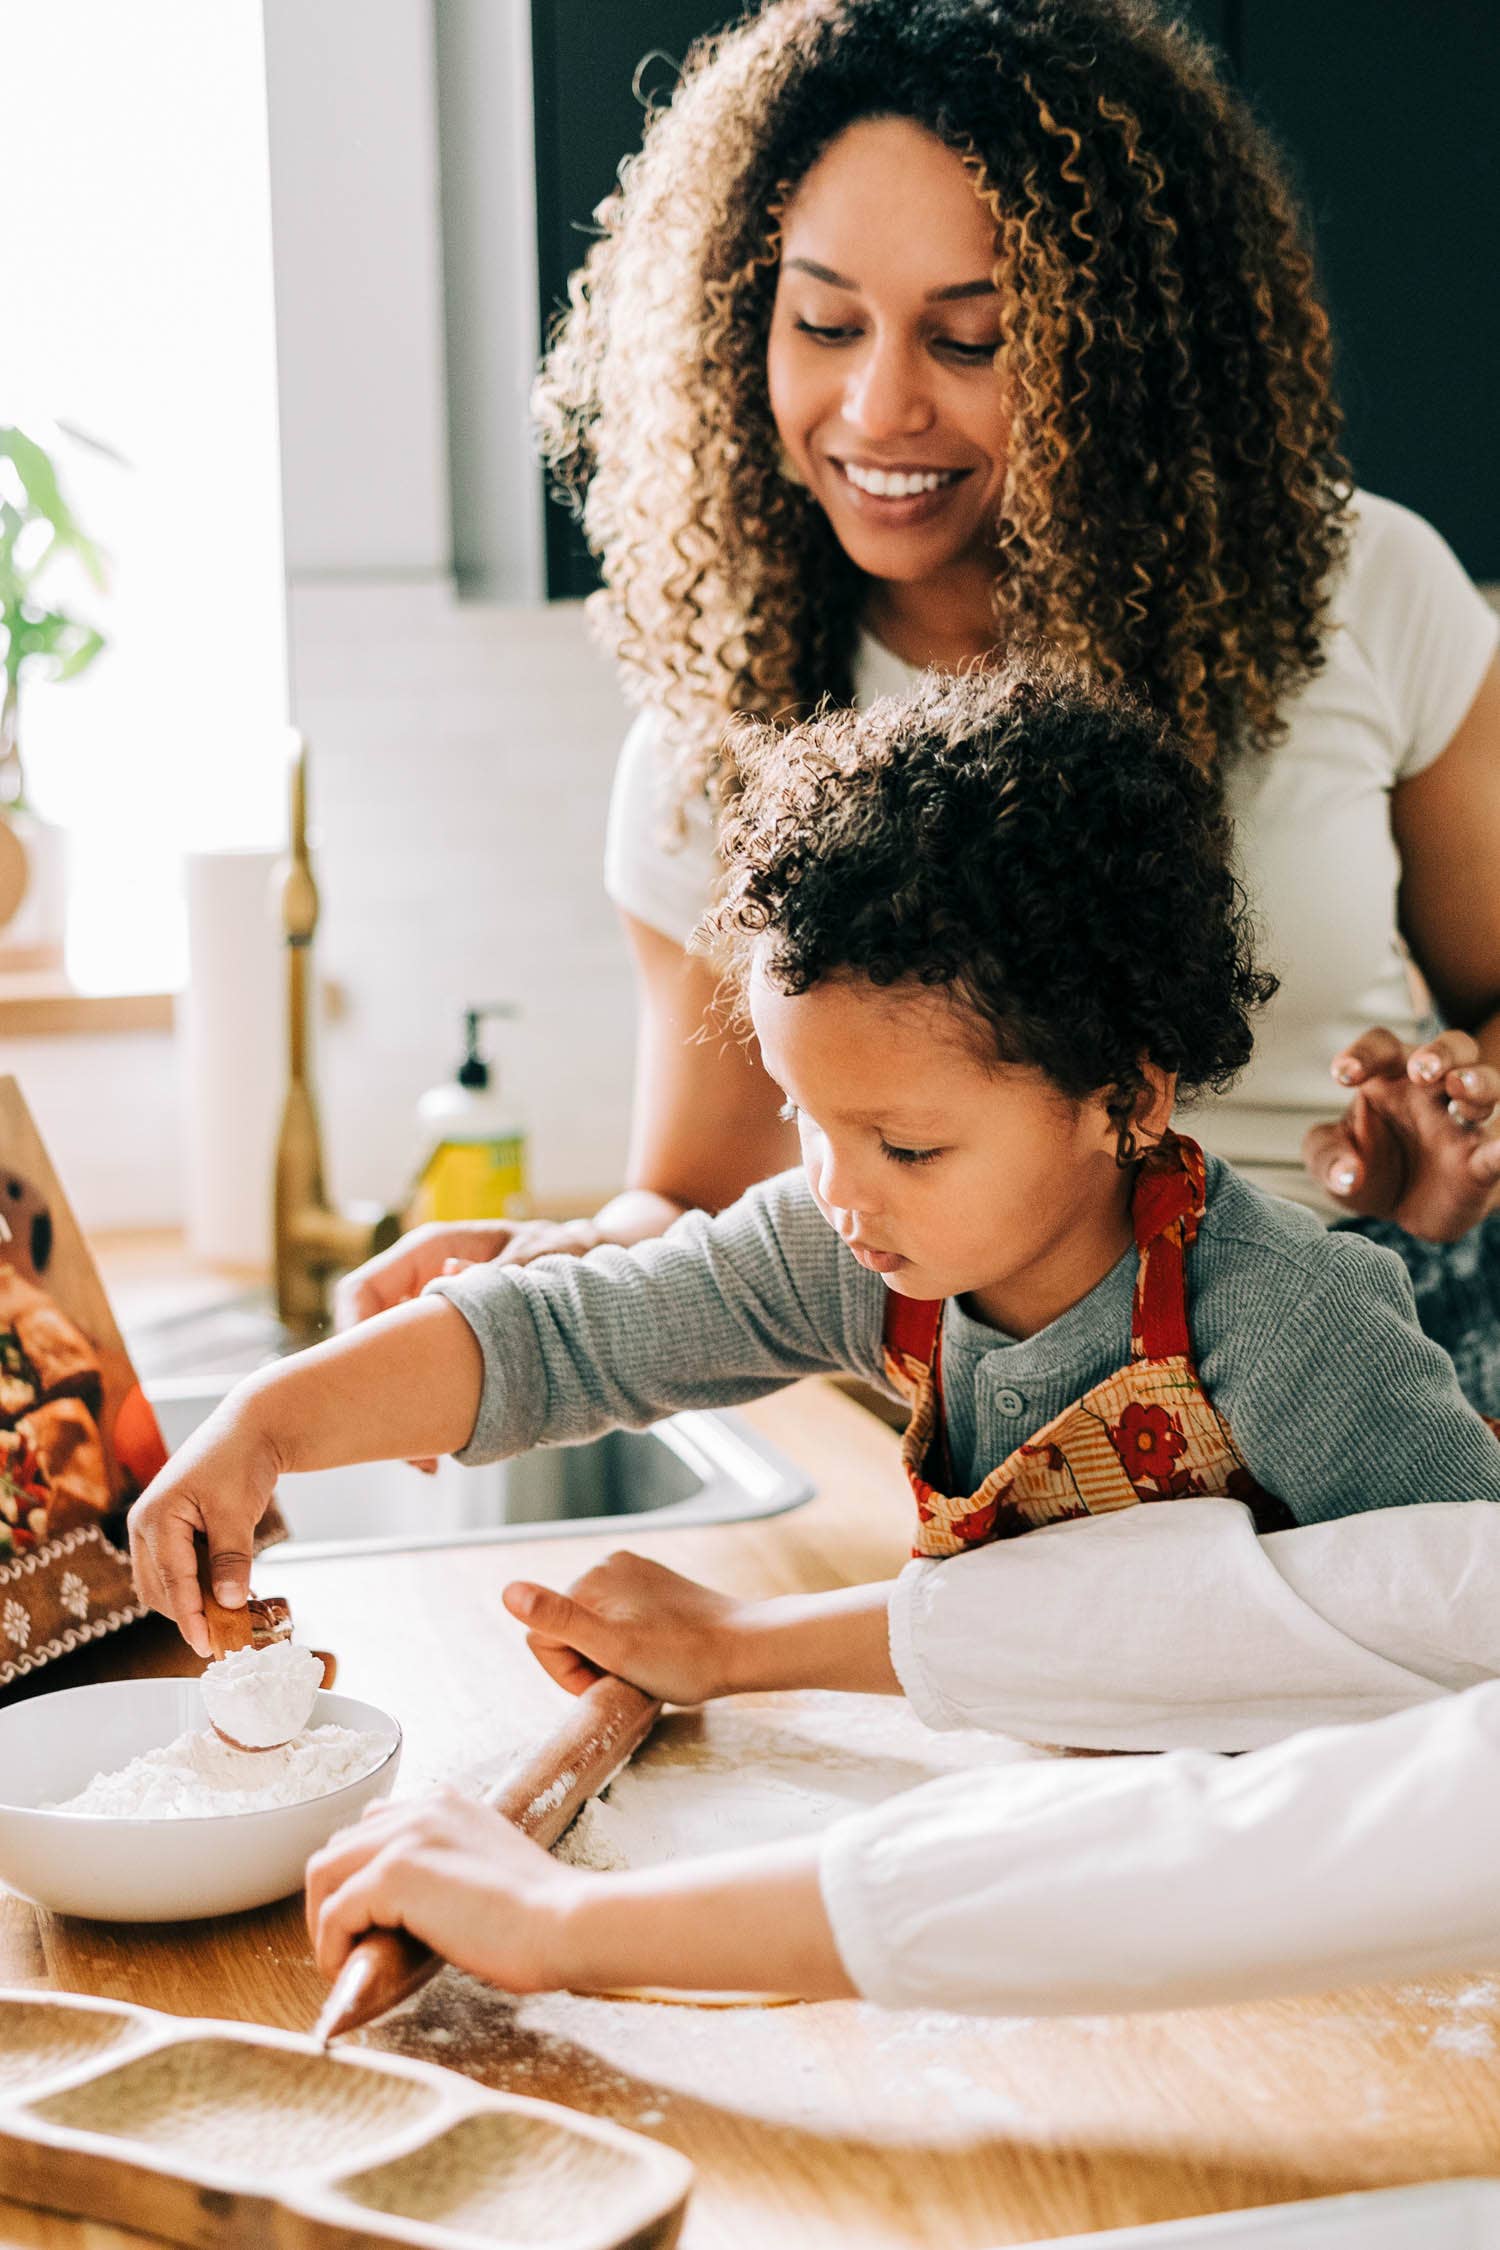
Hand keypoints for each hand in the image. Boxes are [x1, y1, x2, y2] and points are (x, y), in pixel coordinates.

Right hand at [127, 1390, 280, 1657]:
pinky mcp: (170, 1532)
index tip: (207, 1646)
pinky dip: (198, 1586)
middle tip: (227, 1636)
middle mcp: (146, 1526)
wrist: (249, 1429)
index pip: (171, 1581)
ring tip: (231, 1617)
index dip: (190, 1618)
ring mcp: (155, 1529)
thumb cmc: (239, 1460)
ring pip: (164, 1584)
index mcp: (155, 1517)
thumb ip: (232, 1558)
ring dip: (193, 1602)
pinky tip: (226, 1593)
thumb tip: (229, 1603)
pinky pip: (177, 1570)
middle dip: (189, 1615)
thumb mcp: (237, 1511)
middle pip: (159, 1590)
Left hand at [305, 1784, 583, 1991]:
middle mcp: (422, 1808)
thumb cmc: (538, 1914)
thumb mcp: (486, 1868)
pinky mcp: (396, 1874)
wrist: (564, 1923)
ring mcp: (407, 1836)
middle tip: (350, 1944)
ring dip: (323, 1920)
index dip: (358, 1875)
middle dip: (333, 1897)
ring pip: (324, 1871)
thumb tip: (407, 1909)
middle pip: (340, 1846)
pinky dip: (331, 1946)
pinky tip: (350, 1969)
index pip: (372, 1826)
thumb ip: (446, 1868)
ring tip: (344, 1957)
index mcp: (447, 1803)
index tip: (366, 1920)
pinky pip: (335, 1912)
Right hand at [334, 1217, 604, 1472]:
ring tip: (424, 1462)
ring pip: (395, 1368)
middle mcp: (422, 1284)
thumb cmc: (561, 1247)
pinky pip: (426, 1381)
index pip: (363, 1290)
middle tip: (398, 1444)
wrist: (591, 1261)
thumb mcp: (535, 1253)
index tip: (366, 1383)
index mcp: (429, 1251)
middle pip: (371, 1339)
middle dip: (374, 1394)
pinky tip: (445, 1448)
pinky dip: (430, 1415)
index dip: (353, 1333)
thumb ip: (499, 1269)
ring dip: (402, 1414)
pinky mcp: (452, 1345)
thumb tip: (456, 1275)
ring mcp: (434, 1317)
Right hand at [504, 1551, 748, 1703]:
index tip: (606, 1683)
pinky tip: (656, 1653)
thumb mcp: (613, 1650)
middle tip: (628, 1678)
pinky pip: (619, 1618)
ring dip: (608, 1655)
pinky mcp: (653, 1585)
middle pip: (567, 1631)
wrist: (745, 1647)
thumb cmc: (681, 1659)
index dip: (569, 1673)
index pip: (542, 1637)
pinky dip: (628, 1641)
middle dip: (588, 1663)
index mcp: (590, 1579)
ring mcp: (632, 1573)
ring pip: (592, 1628)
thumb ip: (559, 1621)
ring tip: (645, 1668)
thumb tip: (508, 1591)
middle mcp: (607, 1566)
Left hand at [1304, 1028, 1499, 1239]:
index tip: (1342, 1076)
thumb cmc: (1366, 1165)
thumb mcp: (1331, 1161)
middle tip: (1421, 1069)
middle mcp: (1433, 1091)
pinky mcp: (1481, 1162)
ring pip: (1487, 1085)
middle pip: (1451, 1048)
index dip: (1364, 1053)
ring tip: (1461, 1087)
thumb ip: (1329, 1158)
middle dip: (1439, 1053)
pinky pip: (1498, 1151)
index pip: (1382, 1047)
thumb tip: (1346, 1176)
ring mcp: (1463, 1123)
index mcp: (1390, 1077)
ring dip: (1477, 1082)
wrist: (1402, 1209)